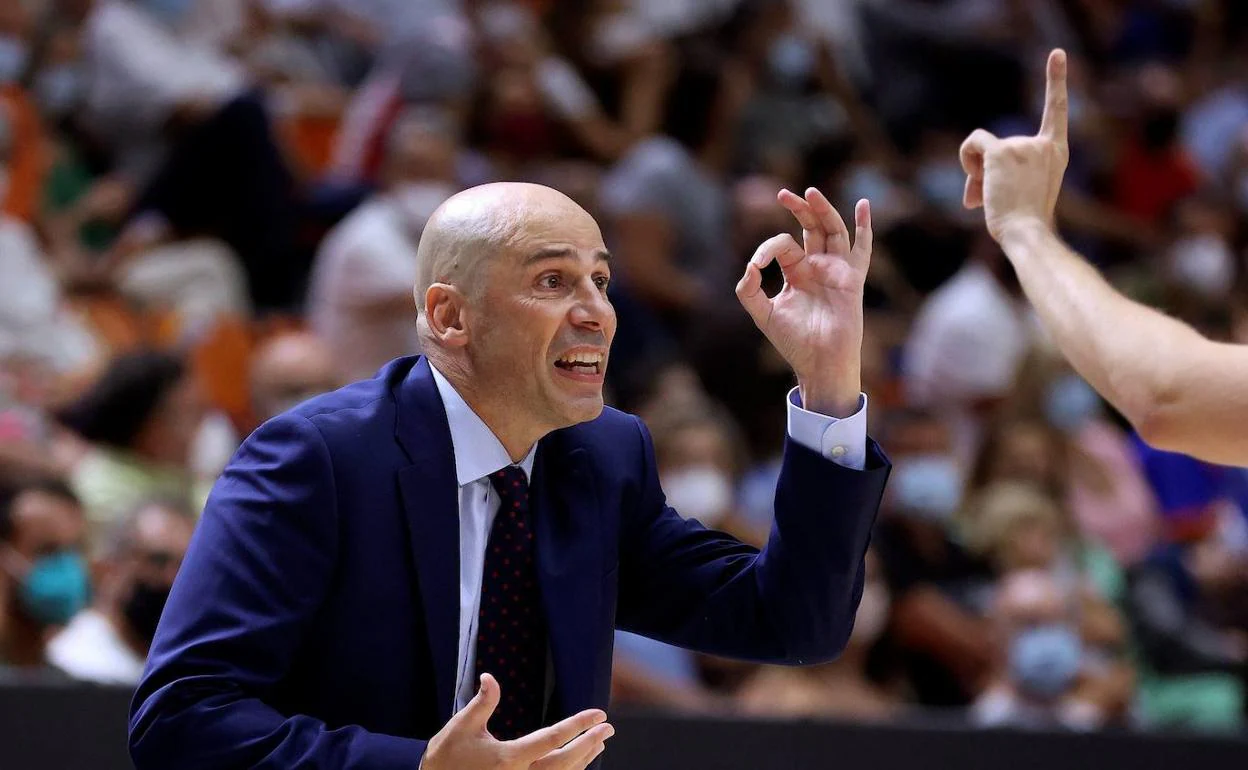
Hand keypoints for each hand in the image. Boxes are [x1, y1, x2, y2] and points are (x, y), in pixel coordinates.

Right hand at [420, 674, 614, 769]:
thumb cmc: (446, 757)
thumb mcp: (462, 727)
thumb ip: (481, 703)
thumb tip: (489, 677)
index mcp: (508, 759)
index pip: (552, 738)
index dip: (578, 725)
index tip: (598, 713)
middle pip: (564, 762)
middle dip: (589, 743)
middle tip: (608, 727)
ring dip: (582, 759)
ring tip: (599, 743)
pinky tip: (578, 763)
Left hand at [735, 188, 870, 416]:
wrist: (818, 363)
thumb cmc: (794, 343)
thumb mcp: (763, 314)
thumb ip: (748, 291)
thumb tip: (749, 267)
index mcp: (796, 273)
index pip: (783, 246)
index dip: (767, 249)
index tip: (757, 265)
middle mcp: (817, 268)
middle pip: (811, 229)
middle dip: (800, 210)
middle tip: (783, 194)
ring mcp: (836, 271)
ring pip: (833, 231)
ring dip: (823, 211)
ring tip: (810, 193)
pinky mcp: (851, 279)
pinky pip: (862, 250)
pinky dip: (864, 227)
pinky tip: (864, 206)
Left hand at [959, 49, 1069, 242]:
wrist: (1027, 234)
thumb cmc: (1023, 223)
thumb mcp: (1019, 194)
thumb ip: (1002, 177)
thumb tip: (973, 187)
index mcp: (1056, 153)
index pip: (1056, 110)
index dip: (1056, 80)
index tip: (1057, 53)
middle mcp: (1043, 144)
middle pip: (999, 144)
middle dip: (986, 171)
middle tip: (989, 199)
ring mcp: (1024, 146)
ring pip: (982, 147)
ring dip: (974, 172)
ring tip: (985, 199)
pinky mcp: (1002, 151)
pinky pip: (974, 143)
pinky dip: (966, 159)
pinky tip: (976, 182)